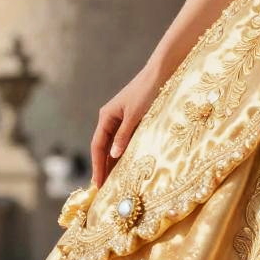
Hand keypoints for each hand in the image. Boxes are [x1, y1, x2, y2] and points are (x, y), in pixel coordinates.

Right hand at [90, 68, 163, 187]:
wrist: (162, 71)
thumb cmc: (147, 90)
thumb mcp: (135, 115)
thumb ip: (124, 135)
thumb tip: (112, 156)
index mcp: (106, 116)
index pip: (97, 146)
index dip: (97, 166)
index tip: (97, 185)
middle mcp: (111, 118)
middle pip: (103, 147)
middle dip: (103, 167)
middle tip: (103, 189)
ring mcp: (122, 118)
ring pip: (114, 144)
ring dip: (113, 161)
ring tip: (113, 182)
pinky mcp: (133, 118)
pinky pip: (124, 139)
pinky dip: (123, 152)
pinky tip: (126, 164)